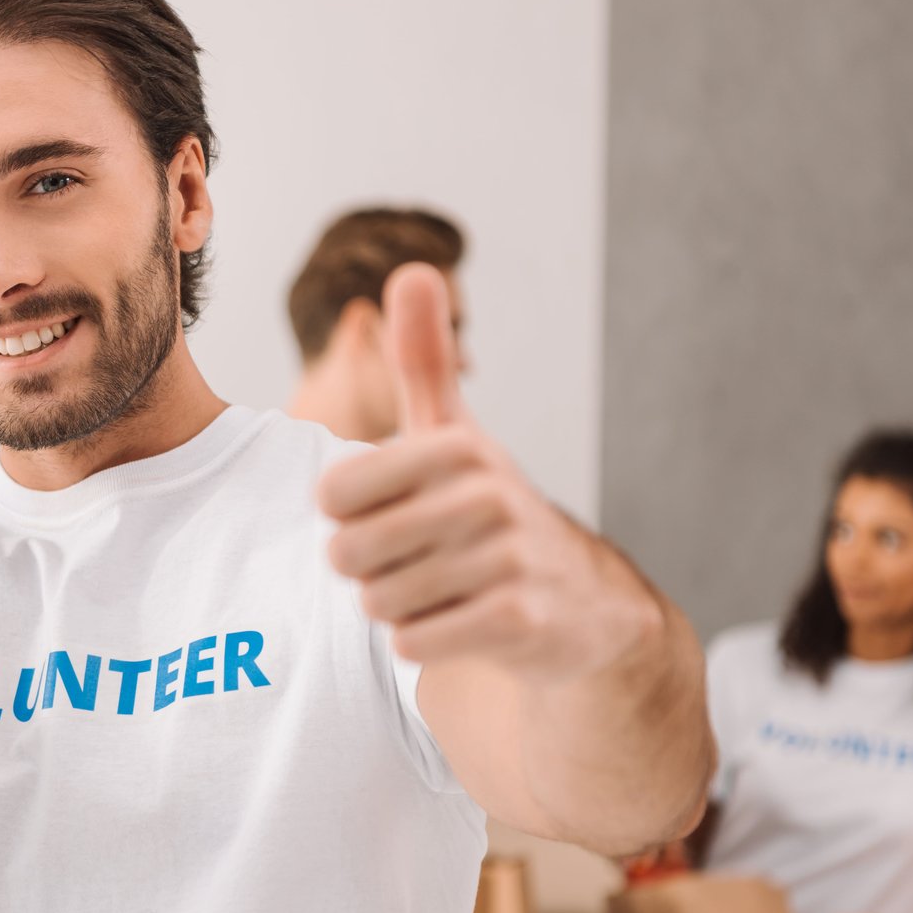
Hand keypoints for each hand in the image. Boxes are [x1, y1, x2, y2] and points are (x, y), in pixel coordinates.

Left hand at [317, 264, 657, 680]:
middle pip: (348, 554)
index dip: (347, 518)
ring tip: (443, 590)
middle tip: (415, 562)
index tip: (391, 514)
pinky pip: (412, 643)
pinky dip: (422, 642)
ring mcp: (507, 559)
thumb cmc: (490, 514)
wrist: (581, 607)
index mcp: (456, 447)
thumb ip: (425, 361)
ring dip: (397, 608)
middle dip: (368, 570)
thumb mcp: (457, 434)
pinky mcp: (519, 622)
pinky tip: (460, 624)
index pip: (331, 494)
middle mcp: (485, 496)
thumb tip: (412, 270)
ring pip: (377, 602)